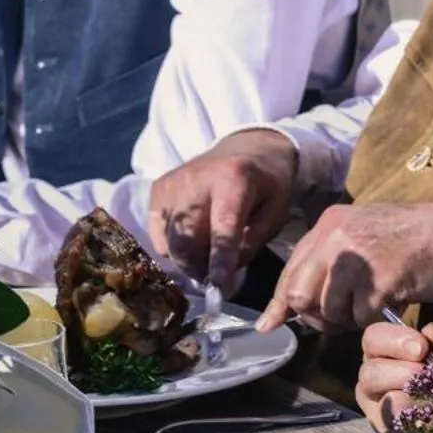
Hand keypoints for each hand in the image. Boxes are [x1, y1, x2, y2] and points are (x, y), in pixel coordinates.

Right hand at [146, 129, 297, 289]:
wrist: (244, 149)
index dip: (220, 257)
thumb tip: (222, 274)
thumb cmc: (265, 185)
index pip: (223, 225)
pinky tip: (193, 237)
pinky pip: (158, 236)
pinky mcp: (157, 190)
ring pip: (169, 244)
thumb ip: (252, 243)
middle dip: (199, 268)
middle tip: (215, 276)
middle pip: (186, 241)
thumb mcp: (275, 212)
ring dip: (188, 261)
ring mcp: (171, 184)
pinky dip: (174, 247)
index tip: (218, 284)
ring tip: (207, 254)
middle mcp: (196, 179)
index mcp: (235, 179)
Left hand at [254, 200, 432, 333]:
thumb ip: (327, 265)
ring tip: (372, 306)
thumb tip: (287, 306)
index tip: (269, 324)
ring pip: (330, 310)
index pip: (291, 271)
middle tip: (341, 318)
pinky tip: (390, 302)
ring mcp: (357, 257)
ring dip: (349, 319)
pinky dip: (374, 319)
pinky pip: (361, 317)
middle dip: (317, 315)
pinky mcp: (380, 278)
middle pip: (300, 295)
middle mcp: (337, 236)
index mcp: (329, 224)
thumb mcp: (362, 239)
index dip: (280, 303)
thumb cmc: (413, 241)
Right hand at [356, 320, 432, 432]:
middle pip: (371, 374)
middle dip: (408, 375)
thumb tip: (432, 332)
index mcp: (388, 351)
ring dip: (429, 400)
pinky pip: (408, 431)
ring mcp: (381, 413)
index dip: (394, 341)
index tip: (422, 348)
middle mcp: (377, 381)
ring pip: (390, 405)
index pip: (373, 338)